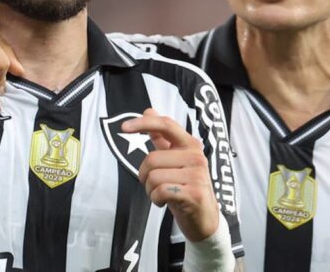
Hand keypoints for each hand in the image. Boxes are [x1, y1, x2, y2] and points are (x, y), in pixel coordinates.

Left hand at [122, 108, 219, 241]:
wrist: (205, 218)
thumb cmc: (185, 186)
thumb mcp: (175, 160)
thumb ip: (162, 137)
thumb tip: (149, 110)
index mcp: (190, 144)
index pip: (166, 125)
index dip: (143, 123)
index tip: (124, 128)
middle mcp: (196, 156)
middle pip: (152, 158)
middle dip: (144, 175)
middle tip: (153, 184)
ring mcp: (198, 175)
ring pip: (154, 177)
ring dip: (150, 190)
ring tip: (161, 194)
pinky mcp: (194, 194)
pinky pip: (160, 191)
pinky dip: (155, 199)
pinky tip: (164, 202)